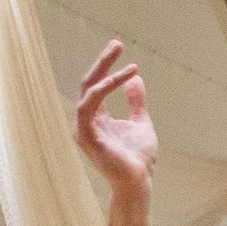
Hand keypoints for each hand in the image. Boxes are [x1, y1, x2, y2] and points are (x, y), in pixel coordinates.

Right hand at [74, 39, 157, 192]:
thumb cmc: (138, 157)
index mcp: (98, 117)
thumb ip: (136, 102)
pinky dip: (100, 92)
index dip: (105, 64)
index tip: (118, 46)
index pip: (96, 84)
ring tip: (126, 65)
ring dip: (105, 75)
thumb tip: (136, 78)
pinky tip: (116, 81)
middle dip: (102, 62)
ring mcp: (85, 129)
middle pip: (89, 84)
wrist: (139, 181)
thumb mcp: (140, 122)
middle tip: (117, 44)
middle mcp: (87, 121)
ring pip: (88, 93)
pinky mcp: (87, 137)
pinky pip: (87, 108)